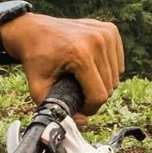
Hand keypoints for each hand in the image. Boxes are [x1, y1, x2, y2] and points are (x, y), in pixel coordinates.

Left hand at [2, 12, 123, 111]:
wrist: (33, 31)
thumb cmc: (35, 59)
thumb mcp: (38, 88)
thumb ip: (58, 109)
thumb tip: (83, 123)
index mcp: (80, 54)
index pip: (99, 94)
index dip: (89, 108)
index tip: (78, 106)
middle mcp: (96, 40)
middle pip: (110, 86)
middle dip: (95, 96)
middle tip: (77, 92)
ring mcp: (105, 33)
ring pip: (116, 76)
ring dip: (102, 83)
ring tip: (82, 79)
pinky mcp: (110, 30)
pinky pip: (118, 62)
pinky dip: (108, 69)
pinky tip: (91, 66)